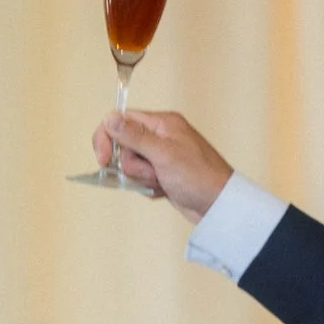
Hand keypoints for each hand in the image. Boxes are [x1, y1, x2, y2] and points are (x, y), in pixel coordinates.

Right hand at [91, 110, 234, 221]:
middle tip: (153, 171)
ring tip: (163, 182)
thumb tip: (109, 117)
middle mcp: (161, 136)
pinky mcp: (163, 174)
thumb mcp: (163, 154)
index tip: (104, 160)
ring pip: (131, 165)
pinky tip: (165, 190)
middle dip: (133, 164)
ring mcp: (162, 156)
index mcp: (163, 123)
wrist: (219, 207)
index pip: (121, 120)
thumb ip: (134, 136)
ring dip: (143, 177)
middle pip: (123, 146)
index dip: (107, 138)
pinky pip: (141, 178)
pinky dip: (149, 187)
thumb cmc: (199, 178)